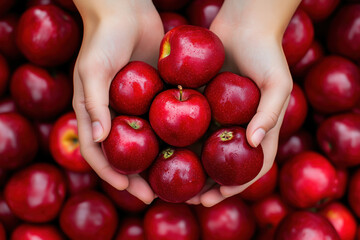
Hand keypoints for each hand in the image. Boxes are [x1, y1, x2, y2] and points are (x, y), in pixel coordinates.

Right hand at [72, 0, 163, 203]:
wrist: (127, 11)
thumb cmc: (104, 38)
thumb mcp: (94, 68)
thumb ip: (94, 102)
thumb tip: (99, 139)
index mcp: (95, 113)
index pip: (98, 152)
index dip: (110, 173)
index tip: (129, 189)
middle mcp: (115, 114)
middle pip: (125, 153)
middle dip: (137, 175)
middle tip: (155, 193)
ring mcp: (137, 106)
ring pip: (147, 142)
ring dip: (157, 160)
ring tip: (174, 177)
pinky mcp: (155, 95)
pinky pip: (164, 120)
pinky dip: (172, 136)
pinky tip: (189, 147)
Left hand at [187, 0, 296, 206]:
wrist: (242, 24)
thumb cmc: (265, 52)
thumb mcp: (278, 82)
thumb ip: (270, 113)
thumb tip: (253, 143)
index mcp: (257, 129)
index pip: (249, 166)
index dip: (235, 185)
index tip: (215, 196)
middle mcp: (236, 126)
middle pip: (221, 163)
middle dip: (206, 184)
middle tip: (186, 197)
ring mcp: (217, 115)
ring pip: (201, 147)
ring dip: (187, 166)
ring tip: (168, 178)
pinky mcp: (201, 102)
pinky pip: (188, 123)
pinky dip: (177, 138)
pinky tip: (159, 147)